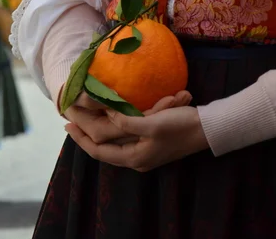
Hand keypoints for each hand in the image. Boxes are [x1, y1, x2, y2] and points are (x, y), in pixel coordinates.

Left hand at [65, 98, 207, 171]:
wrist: (208, 129)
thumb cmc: (180, 126)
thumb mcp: (152, 123)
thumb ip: (126, 122)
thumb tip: (107, 116)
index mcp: (134, 158)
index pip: (98, 151)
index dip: (81, 138)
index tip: (67, 124)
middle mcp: (136, 159)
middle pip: (103, 150)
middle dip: (86, 135)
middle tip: (71, 119)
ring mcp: (144, 153)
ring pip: (112, 145)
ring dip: (98, 133)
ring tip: (85, 120)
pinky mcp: (151, 145)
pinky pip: (124, 139)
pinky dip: (112, 130)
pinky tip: (109, 119)